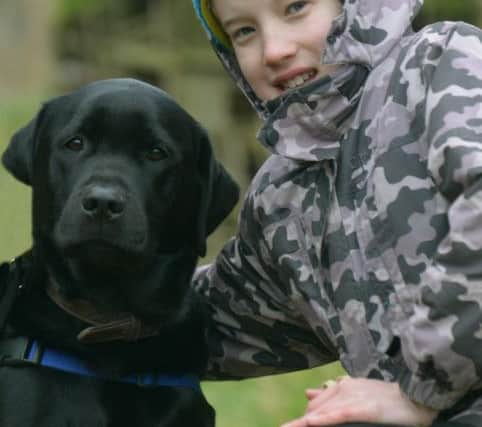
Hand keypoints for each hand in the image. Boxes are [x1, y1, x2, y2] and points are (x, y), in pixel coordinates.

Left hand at [280, 376, 436, 426]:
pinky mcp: (363, 408)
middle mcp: (343, 389)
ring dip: (303, 422)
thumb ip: (332, 394)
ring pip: (323, 412)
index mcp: (341, 387)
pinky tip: (310, 422)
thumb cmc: (387, 398)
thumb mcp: (356, 393)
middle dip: (298, 423)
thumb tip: (308, 393)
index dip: (303, 419)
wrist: (415, 396)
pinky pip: (339, 414)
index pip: (315, 406)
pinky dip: (324, 419)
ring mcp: (353, 397)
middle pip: (314, 409)